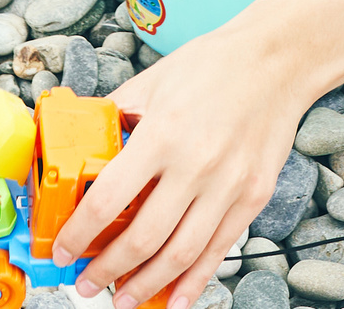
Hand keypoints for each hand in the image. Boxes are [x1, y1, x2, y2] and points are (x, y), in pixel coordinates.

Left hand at [52, 0, 343, 308]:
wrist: (279, 59)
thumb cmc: (214, 64)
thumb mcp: (153, 79)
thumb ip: (116, 113)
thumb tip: (82, 140)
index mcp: (162, 134)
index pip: (108, 200)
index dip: (80, 234)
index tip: (64, 251)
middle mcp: (195, 165)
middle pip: (143, 239)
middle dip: (107, 270)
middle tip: (86, 285)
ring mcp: (228, 185)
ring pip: (181, 255)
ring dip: (146, 286)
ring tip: (122, 299)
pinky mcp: (254, 196)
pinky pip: (219, 250)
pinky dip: (195, 282)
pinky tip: (174, 298)